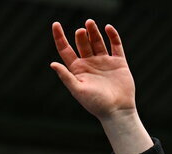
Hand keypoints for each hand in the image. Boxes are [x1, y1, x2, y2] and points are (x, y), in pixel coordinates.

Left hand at [50, 20, 151, 153]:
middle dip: (80, 35)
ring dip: (93, 31)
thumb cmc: (96, 104)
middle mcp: (89, 64)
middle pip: (82, 43)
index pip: (65, 50)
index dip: (60, 37)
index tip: (56, 24)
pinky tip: (107, 28)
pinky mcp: (118, 62)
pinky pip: (115, 45)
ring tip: (90, 23)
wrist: (117, 111)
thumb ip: (66, 77)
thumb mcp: (78, 90)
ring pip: (97, 41)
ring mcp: (104, 62)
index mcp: (77, 70)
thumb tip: (52, 64)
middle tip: (81, 30)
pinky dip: (112, 35)